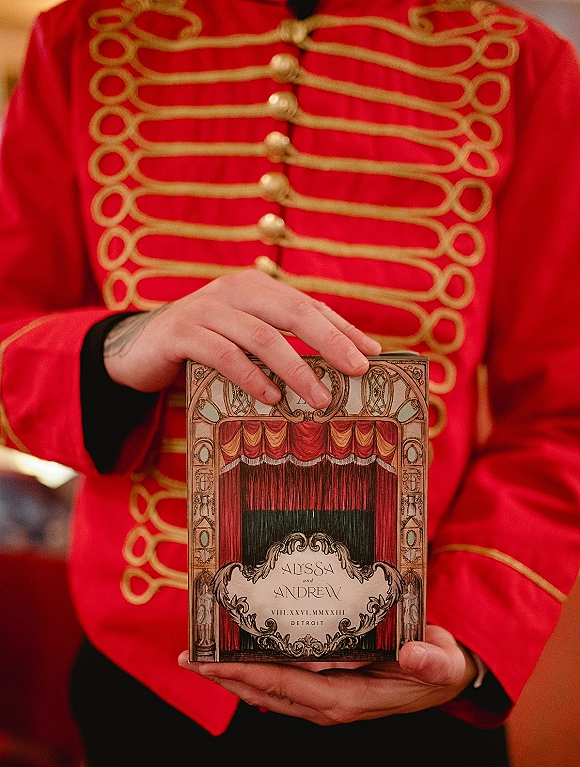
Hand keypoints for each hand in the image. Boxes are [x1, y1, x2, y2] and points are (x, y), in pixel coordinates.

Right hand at [103, 270, 381, 406]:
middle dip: (330, 342)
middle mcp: (233, 290)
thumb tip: (334, 372)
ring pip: (261, 336)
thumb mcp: (243, 341)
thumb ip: (278, 345)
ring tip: (320, 398)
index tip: (373, 354)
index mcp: (255, 288)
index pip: (308, 306)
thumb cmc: (202, 349)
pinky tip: (271, 398)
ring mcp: (204, 308)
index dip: (343, 328)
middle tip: (359, 371)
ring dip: (296, 369)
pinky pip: (222, 354)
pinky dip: (251, 377)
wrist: (136, 348)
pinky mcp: (179, 333)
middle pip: (292, 312)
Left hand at [177, 625, 477, 724]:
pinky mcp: (325, 689)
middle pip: (267, 693)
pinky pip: (282, 685)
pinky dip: (255, 672)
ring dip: (234, 677)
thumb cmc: (439, 664)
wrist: (444, 675)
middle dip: (227, 677)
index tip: (215, 662)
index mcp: (349, 699)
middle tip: (190, 658)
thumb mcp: (442, 660)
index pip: (289, 687)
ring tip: (201, 659)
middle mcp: (330, 704)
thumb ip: (432, 660)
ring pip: (269, 692)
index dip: (250, 674)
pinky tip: (237, 660)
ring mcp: (325, 699)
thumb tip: (415, 653)